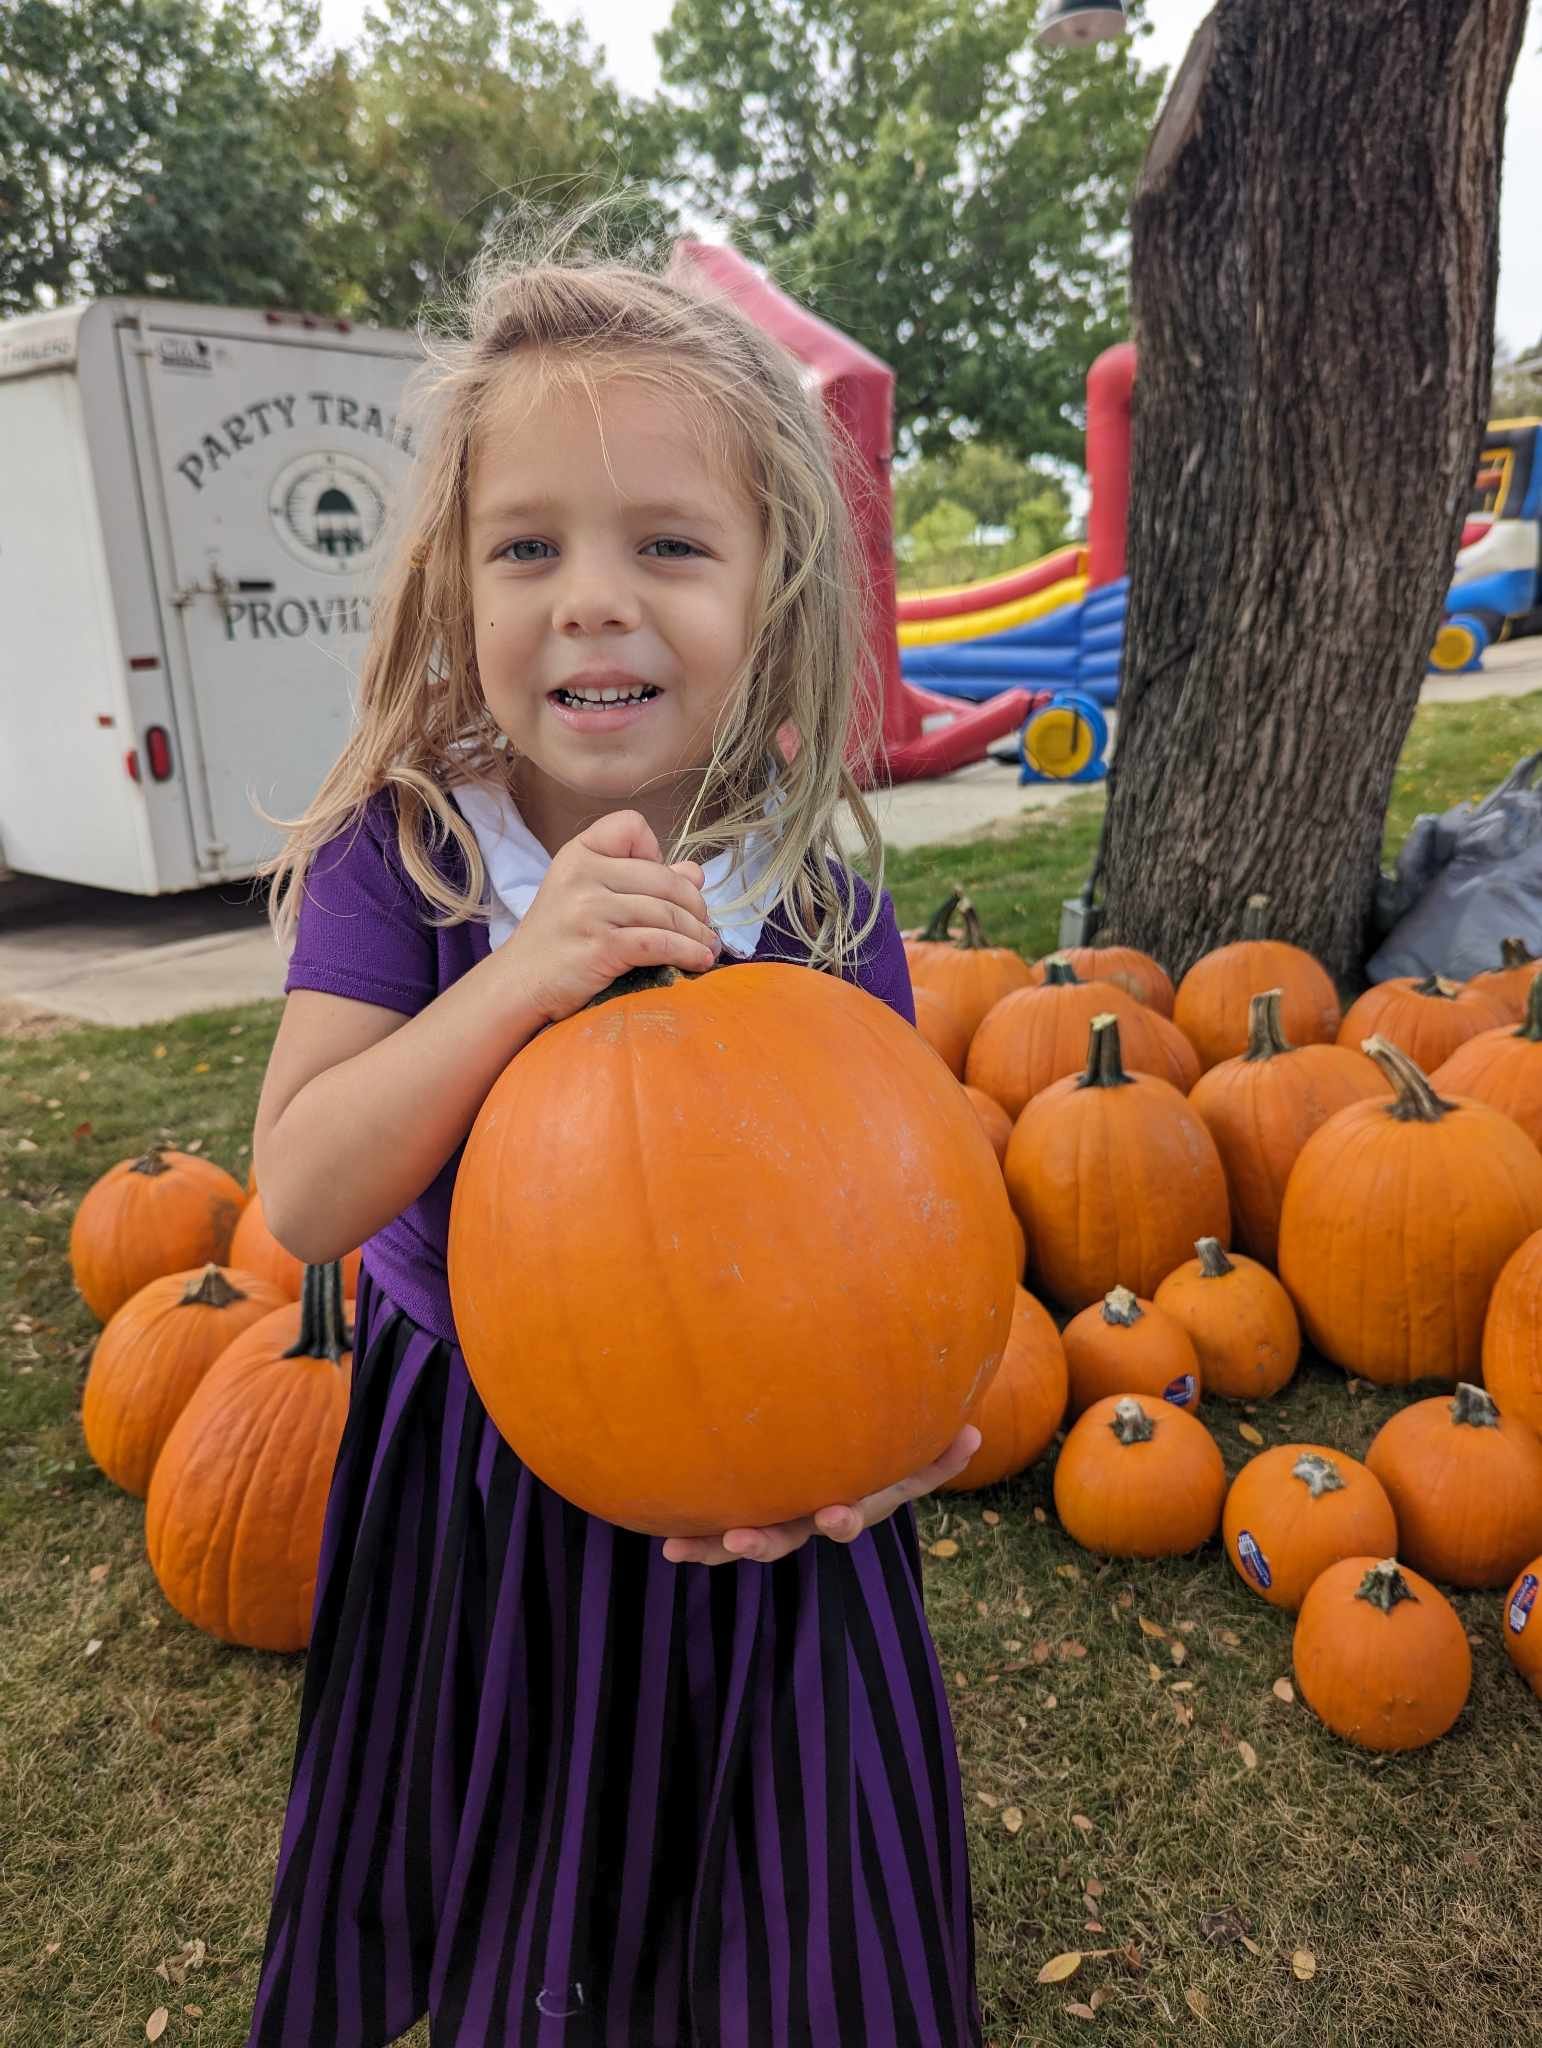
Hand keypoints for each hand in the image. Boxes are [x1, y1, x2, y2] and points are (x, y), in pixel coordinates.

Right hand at [504, 809, 721, 1025]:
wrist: (519, 983)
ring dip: (697, 933)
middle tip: (704, 923)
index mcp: (579, 853)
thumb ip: (641, 878)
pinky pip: (660, 943)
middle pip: (664, 877)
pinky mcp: (601, 947)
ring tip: (708, 946)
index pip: (632, 826)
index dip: (654, 851)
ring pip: (666, 913)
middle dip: (694, 904)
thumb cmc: (559, 939)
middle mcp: (583, 875)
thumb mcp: (590, 895)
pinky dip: (688, 952)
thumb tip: (696, 874)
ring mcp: (590, 911)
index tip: (658, 882)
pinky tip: (699, 960)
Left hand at [659, 1424, 983, 1566]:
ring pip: (741, 1540)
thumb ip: (939, 1455)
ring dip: (710, 1548)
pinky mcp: (742, 1511)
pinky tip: (660, 1537)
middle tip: (738, 1541)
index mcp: (845, 1506)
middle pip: (782, 1539)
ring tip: (676, 1551)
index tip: (833, 1514)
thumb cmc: (880, 1458)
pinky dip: (692, 1534)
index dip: (839, 1521)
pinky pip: (714, 1524)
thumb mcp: (910, 1461)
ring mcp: (773, 1519)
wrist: (846, 1463)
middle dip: (762, 1542)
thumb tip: (974, 1433)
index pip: (843, 1519)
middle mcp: (805, 1519)